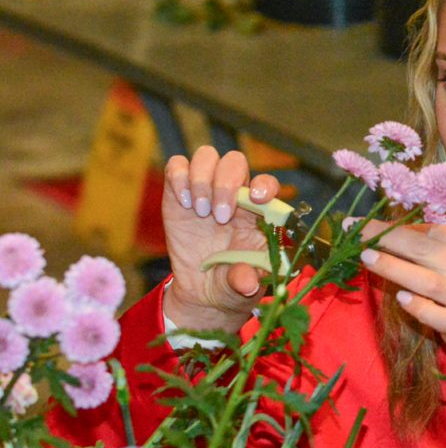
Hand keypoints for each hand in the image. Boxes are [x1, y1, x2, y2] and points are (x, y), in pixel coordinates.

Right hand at [161, 146, 281, 332]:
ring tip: (200, 212)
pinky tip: (183, 203)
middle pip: (235, 161)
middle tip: (219, 217)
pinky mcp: (178, 192)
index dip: (265, 185)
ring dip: (203, 179)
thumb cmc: (232, 284)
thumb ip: (246, 281)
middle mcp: (235, 196)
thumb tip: (246, 282)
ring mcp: (206, 190)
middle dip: (226, 183)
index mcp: (259, 214)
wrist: (201, 292)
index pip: (267, 184)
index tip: (257, 199)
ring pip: (208, 156)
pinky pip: (177, 165)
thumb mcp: (243, 288)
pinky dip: (178, 176)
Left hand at [356, 220, 445, 388]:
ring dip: (394, 267)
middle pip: (430, 249)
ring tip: (366, 256)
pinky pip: (439, 316)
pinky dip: (420, 307)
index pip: (443, 233)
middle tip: (355, 228)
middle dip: (389, 236)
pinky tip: (401, 299)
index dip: (409, 228)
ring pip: (429, 280)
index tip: (382, 226)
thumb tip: (418, 236)